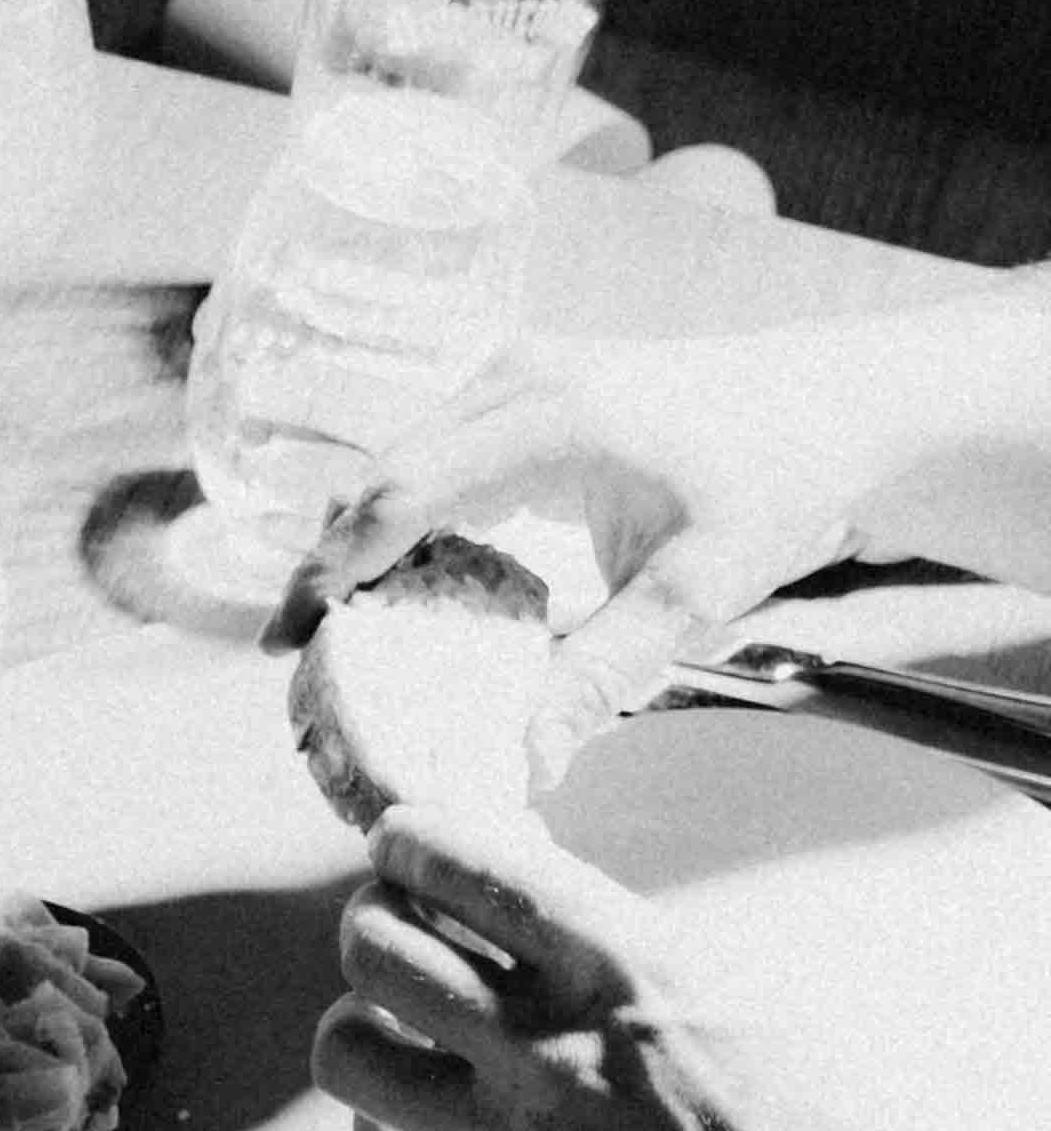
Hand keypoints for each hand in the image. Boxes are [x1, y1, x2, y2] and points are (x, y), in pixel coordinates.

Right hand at [295, 321, 909, 737]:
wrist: (842, 400)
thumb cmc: (780, 478)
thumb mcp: (697, 591)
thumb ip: (604, 674)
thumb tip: (527, 760)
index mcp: (551, 419)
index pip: (400, 494)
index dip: (330, 572)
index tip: (288, 643)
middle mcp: (520, 377)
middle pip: (381, 472)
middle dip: (329, 564)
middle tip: (296, 658)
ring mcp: (522, 369)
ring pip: (401, 455)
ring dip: (363, 538)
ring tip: (338, 628)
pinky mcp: (532, 381)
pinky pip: (437, 446)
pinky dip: (407, 511)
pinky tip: (406, 578)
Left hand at [315, 801, 985, 1130]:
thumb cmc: (776, 1107)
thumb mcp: (701, 978)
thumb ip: (590, 935)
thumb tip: (487, 880)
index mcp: (615, 962)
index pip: (459, 865)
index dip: (405, 840)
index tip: (398, 844)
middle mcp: (545, 1044)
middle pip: (374, 948)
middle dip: (371, 923)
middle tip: (389, 931)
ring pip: (344, 1049)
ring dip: (358, 1024)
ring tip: (395, 1029)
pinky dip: (383, 1118)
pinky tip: (424, 1112)